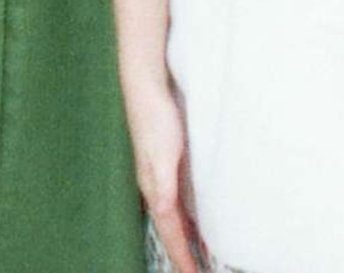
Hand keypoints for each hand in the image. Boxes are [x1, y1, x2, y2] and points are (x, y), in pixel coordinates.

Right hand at [125, 78, 201, 271]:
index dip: (182, 257)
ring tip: (198, 258)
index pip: (170, 233)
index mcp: (155, 189)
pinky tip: (197, 220)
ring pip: (174, 220)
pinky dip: (188, 220)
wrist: (146, 88)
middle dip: (182, 255)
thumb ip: (162, 185)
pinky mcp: (167, 167)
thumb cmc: (154, 119)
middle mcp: (157, 188)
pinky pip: (179, 205)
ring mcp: (161, 178)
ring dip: (185, 240)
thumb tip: (163, 213)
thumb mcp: (161, 154)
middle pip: (171, 232)